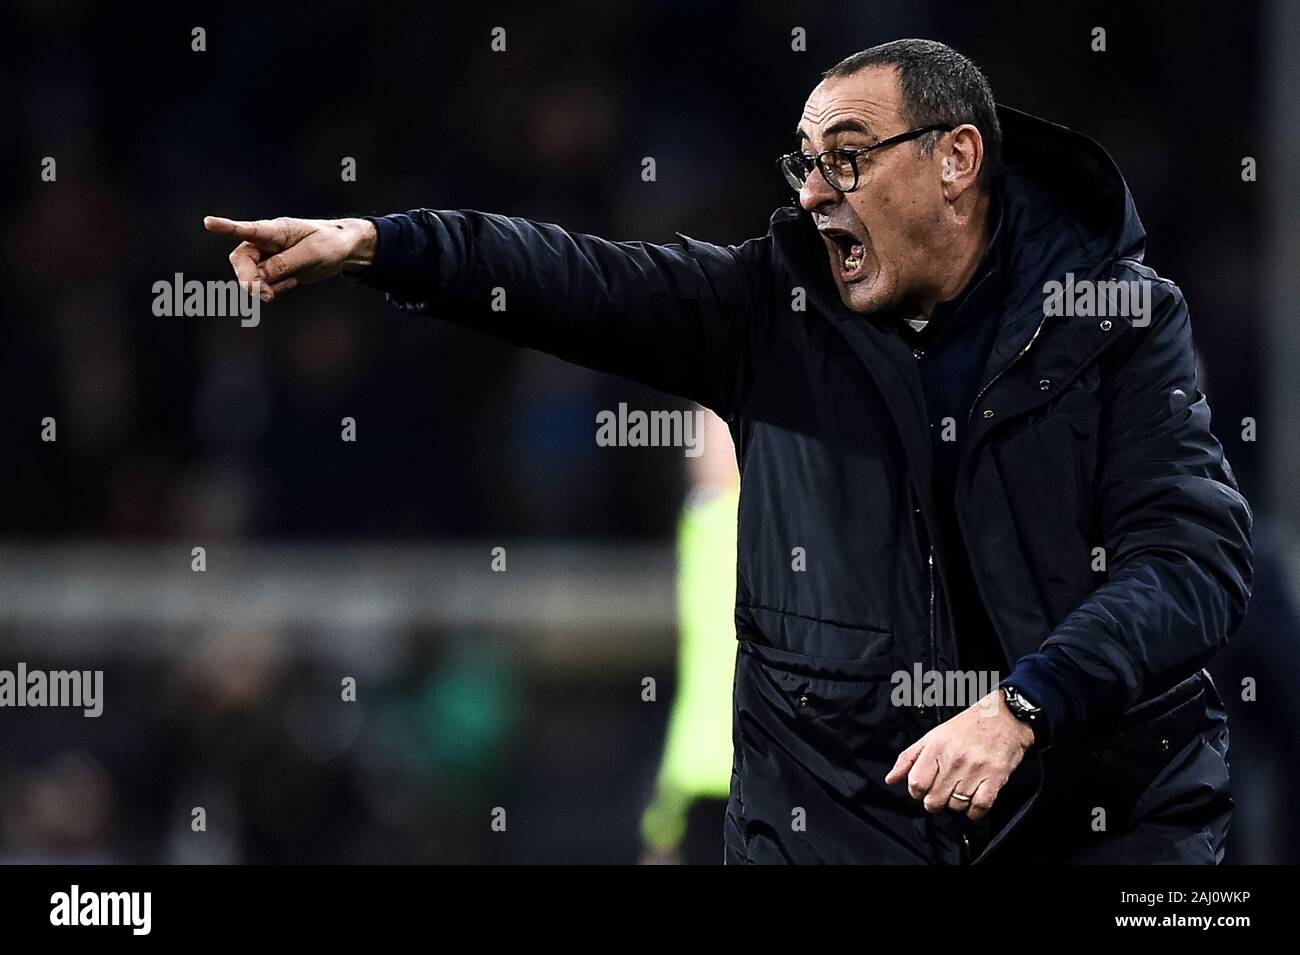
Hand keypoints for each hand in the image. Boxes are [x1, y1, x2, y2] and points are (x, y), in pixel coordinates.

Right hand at [203, 215, 377, 302]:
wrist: (343, 250)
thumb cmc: (330, 243)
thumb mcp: (312, 253)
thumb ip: (285, 263)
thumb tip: (261, 275)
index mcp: (275, 230)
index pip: (247, 229)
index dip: (226, 227)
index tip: (208, 222)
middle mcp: (266, 242)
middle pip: (241, 261)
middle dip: (248, 279)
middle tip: (265, 294)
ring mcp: (268, 257)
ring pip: (249, 276)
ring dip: (261, 288)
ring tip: (286, 287)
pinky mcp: (275, 271)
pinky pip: (264, 285)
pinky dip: (273, 290)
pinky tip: (291, 284)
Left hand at [884, 689, 1034, 820]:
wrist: (1004, 716)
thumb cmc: (967, 727)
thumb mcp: (932, 736)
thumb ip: (909, 759)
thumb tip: (891, 779)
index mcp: (936, 747)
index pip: (916, 783)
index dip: (917, 792)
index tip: (923, 789)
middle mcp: (954, 758)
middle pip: (934, 800)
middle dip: (935, 801)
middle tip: (942, 792)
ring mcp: (976, 768)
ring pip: (956, 805)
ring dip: (956, 804)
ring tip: (960, 791)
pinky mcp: (996, 777)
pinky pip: (979, 807)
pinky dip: (974, 812)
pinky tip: (973, 802)